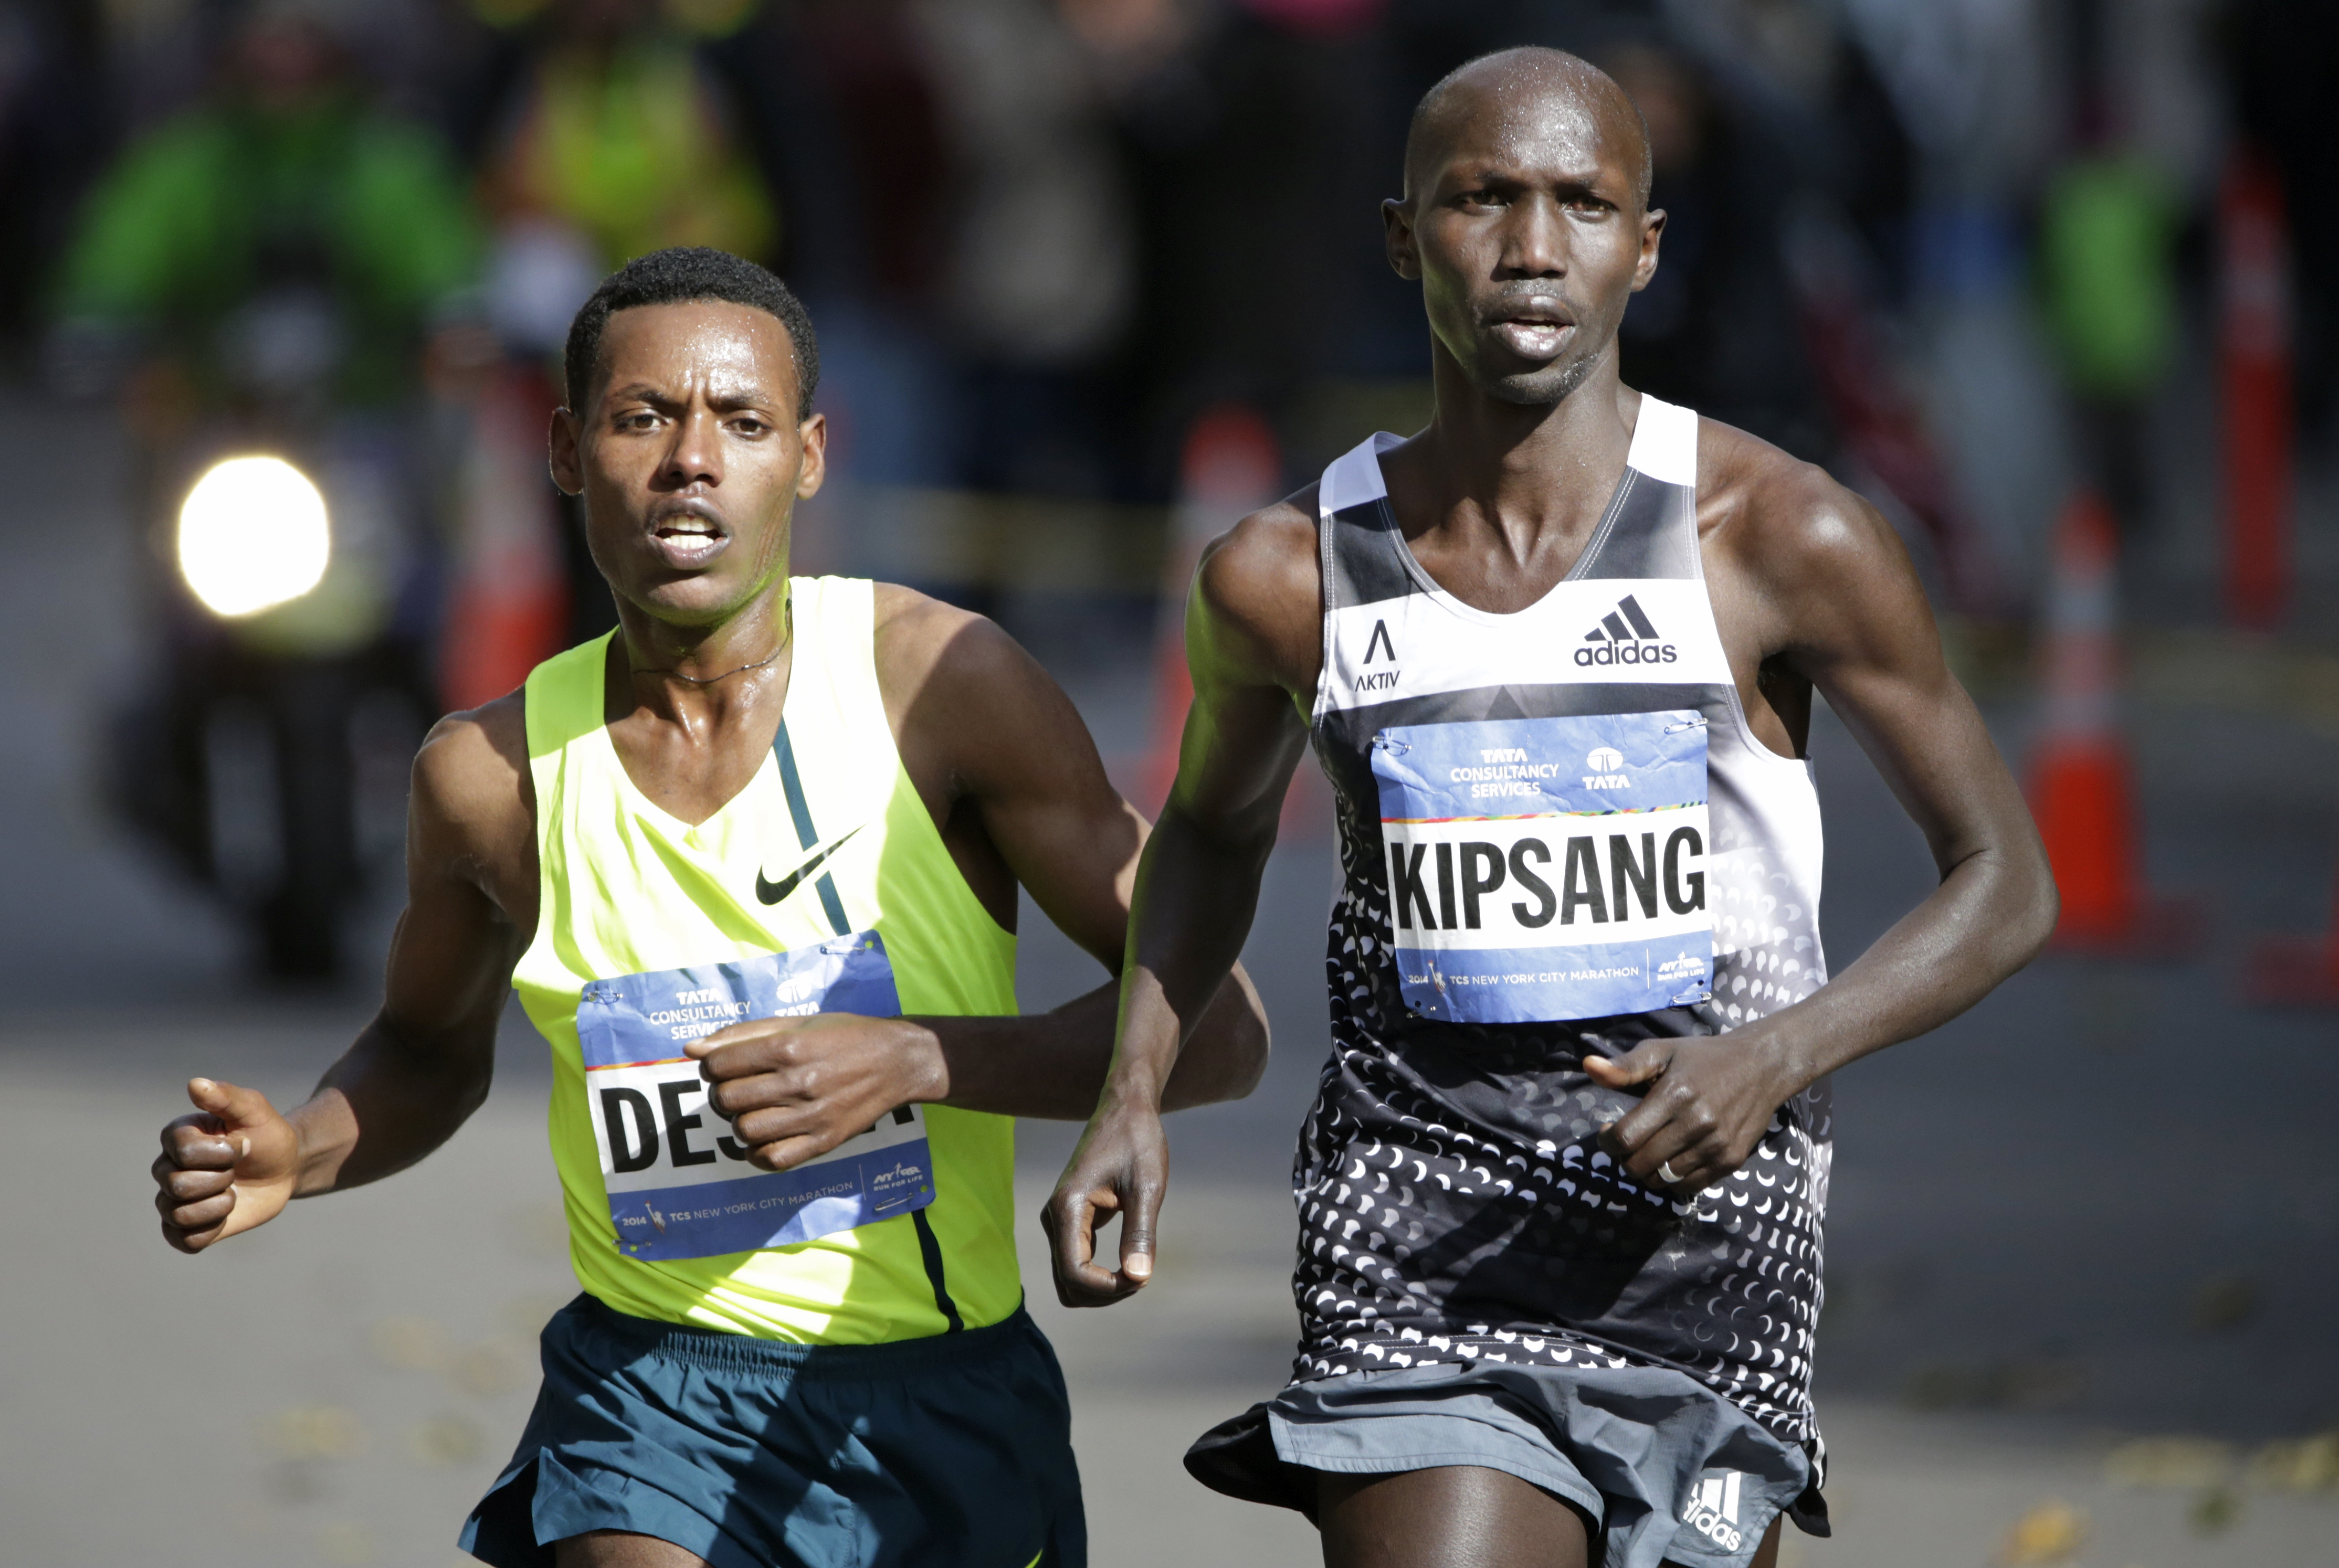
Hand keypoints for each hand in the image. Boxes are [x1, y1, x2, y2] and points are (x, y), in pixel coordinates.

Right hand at [154, 1078, 299, 1252]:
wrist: (285, 1168)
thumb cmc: (267, 1135)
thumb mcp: (254, 1110)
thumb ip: (226, 1097)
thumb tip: (195, 1083)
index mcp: (177, 1137)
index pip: (183, 1151)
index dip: (222, 1153)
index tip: (243, 1144)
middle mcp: (167, 1168)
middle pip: (178, 1184)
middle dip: (221, 1179)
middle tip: (236, 1171)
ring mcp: (173, 1199)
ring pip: (179, 1214)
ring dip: (219, 1205)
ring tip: (232, 1192)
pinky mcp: (186, 1228)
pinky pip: (185, 1240)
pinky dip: (212, 1230)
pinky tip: (225, 1215)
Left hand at [687, 1012, 942, 1172]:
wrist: (897, 1060)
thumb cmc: (844, 1035)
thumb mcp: (796, 1022)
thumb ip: (742, 1033)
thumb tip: (691, 1049)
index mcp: (788, 1047)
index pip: (718, 1065)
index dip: (712, 1066)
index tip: (726, 1066)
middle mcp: (798, 1082)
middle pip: (726, 1099)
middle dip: (723, 1093)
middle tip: (741, 1088)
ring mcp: (812, 1115)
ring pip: (744, 1131)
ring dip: (740, 1122)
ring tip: (756, 1110)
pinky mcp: (824, 1141)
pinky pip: (773, 1160)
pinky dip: (758, 1154)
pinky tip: (765, 1138)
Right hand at [1042, 1095, 1166, 1306]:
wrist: (1126, 1109)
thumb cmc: (1137, 1142)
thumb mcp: (1146, 1187)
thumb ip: (1140, 1233)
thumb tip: (1139, 1278)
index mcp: (1067, 1208)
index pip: (1074, 1273)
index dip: (1107, 1288)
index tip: (1142, 1279)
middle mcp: (1055, 1217)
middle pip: (1067, 1283)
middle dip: (1105, 1293)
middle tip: (1142, 1276)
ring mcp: (1060, 1220)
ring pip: (1070, 1278)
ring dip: (1102, 1288)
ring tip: (1138, 1271)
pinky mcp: (1071, 1220)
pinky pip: (1077, 1262)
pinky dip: (1101, 1274)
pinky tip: (1131, 1263)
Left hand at [1585, 1034, 1799, 1193]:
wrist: (1761, 1066)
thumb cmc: (1703, 1058)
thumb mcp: (1662, 1052)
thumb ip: (1625, 1066)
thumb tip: (1588, 1067)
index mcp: (1675, 1095)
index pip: (1625, 1138)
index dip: (1606, 1141)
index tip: (1607, 1130)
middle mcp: (1697, 1124)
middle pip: (1640, 1165)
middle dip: (1624, 1158)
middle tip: (1628, 1142)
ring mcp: (1716, 1146)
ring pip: (1662, 1180)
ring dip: (1647, 1170)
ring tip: (1650, 1149)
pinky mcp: (1731, 1161)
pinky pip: (1688, 1187)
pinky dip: (1673, 1179)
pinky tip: (1672, 1157)